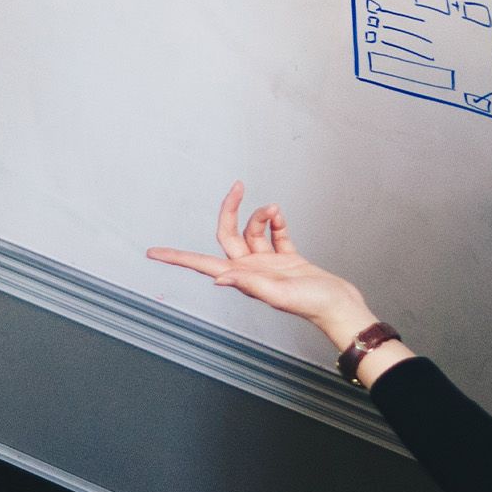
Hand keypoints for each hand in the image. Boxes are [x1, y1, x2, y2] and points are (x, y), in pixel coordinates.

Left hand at [148, 184, 375, 344]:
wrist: (339, 305)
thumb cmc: (312, 304)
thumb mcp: (279, 294)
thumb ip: (250, 284)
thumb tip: (219, 278)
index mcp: (243, 278)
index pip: (202, 264)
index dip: (176, 258)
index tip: (152, 252)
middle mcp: (251, 270)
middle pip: (229, 234)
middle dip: (232, 210)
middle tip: (238, 186)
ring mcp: (268, 263)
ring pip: (254, 230)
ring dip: (263, 215)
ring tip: (276, 210)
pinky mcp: (288, 257)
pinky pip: (275, 233)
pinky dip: (276, 222)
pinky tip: (280, 217)